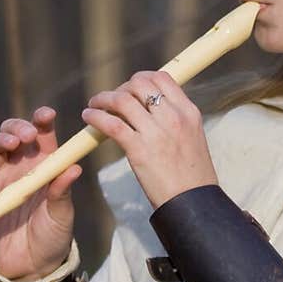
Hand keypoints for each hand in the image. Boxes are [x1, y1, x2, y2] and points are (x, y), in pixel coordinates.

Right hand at [0, 106, 77, 280]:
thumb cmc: (54, 235)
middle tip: (26, 135)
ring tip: (10, 144)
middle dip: (17, 127)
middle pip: (13, 134)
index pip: (42, 135)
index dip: (42, 121)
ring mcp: (2, 181)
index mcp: (44, 164)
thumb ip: (63, 192)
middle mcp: (22, 167)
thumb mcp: (63, 213)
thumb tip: (74, 168)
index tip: (46, 116)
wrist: (35, 266)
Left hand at [81, 71, 216, 209]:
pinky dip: (96, 117)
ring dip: (103, 99)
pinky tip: (89, 118)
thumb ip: (175, 120)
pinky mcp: (139, 149)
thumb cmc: (192, 176)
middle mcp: (173, 117)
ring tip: (93, 106)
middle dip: (120, 88)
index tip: (130, 88)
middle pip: (139, 84)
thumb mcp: (192, 138)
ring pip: (122, 99)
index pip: (162, 77)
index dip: (141, 78)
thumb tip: (152, 110)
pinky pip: (111, 123)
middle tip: (111, 99)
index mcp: (188, 112)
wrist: (193, 203)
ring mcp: (156, 132)